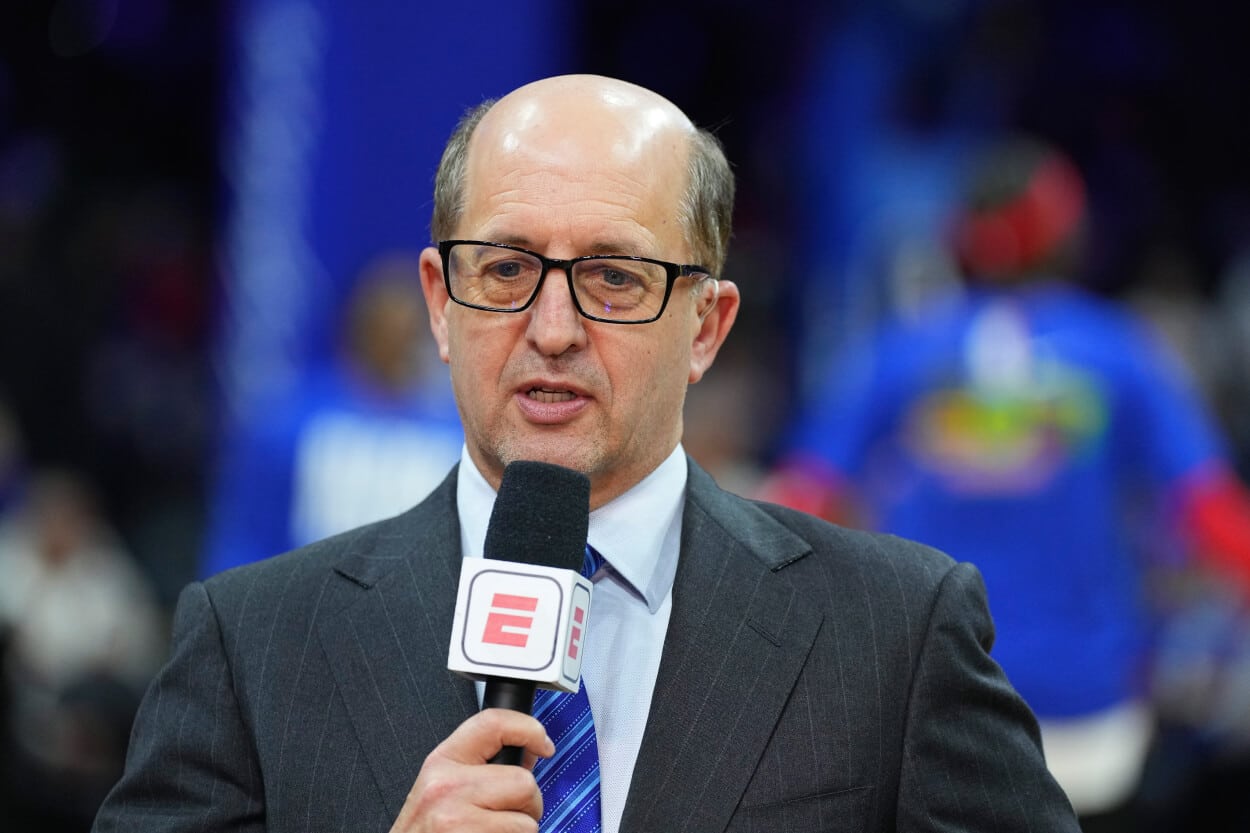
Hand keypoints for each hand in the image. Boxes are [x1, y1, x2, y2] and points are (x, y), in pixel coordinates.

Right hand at [388, 708, 553, 832]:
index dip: (528, 728)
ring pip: (527, 821)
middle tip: (507, 816)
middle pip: (523, 781)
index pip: (492, 723)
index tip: (543, 744)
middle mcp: (446, 787)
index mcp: (442, 763)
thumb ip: (481, 767)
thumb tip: (528, 753)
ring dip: (520, 831)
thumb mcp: (440, 789)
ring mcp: (457, 819)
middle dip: (527, 804)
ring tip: (493, 832)